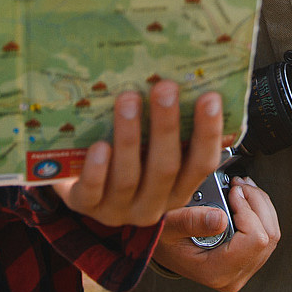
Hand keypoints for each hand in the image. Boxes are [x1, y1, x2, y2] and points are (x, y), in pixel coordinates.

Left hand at [50, 81, 223, 227]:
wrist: (81, 187)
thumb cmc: (126, 159)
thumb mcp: (154, 150)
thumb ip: (172, 129)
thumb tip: (191, 82)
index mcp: (178, 188)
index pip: (202, 164)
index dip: (208, 132)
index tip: (210, 97)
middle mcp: (153, 203)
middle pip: (165, 168)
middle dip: (166, 125)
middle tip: (165, 87)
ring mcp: (119, 209)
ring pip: (128, 177)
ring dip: (130, 136)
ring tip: (129, 99)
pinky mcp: (86, 207)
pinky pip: (92, 192)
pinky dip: (97, 169)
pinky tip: (99, 145)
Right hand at [152, 174, 281, 291]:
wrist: (163, 249)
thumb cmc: (163, 238)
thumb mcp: (167, 226)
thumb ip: (189, 221)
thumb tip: (221, 218)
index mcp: (217, 272)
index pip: (254, 241)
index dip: (248, 210)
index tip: (232, 192)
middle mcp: (234, 276)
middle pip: (268, 236)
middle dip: (257, 202)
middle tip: (237, 184)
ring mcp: (244, 270)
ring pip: (272, 234)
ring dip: (261, 204)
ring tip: (241, 187)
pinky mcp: (248, 260)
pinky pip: (268, 234)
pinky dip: (261, 211)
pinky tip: (245, 198)